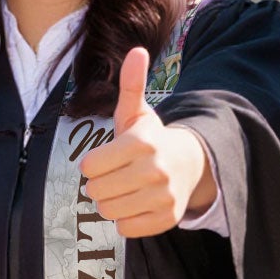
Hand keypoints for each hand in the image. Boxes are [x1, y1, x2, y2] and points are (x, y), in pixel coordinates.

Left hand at [78, 47, 212, 237]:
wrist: (189, 165)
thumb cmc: (151, 139)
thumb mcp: (137, 113)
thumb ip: (131, 84)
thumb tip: (136, 50)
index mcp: (143, 143)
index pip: (90, 166)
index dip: (92, 164)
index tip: (104, 159)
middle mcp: (155, 171)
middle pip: (97, 191)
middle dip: (99, 184)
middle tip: (113, 176)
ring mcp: (163, 196)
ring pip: (109, 211)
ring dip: (110, 202)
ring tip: (123, 189)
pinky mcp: (167, 219)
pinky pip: (126, 228)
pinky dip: (125, 219)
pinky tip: (135, 203)